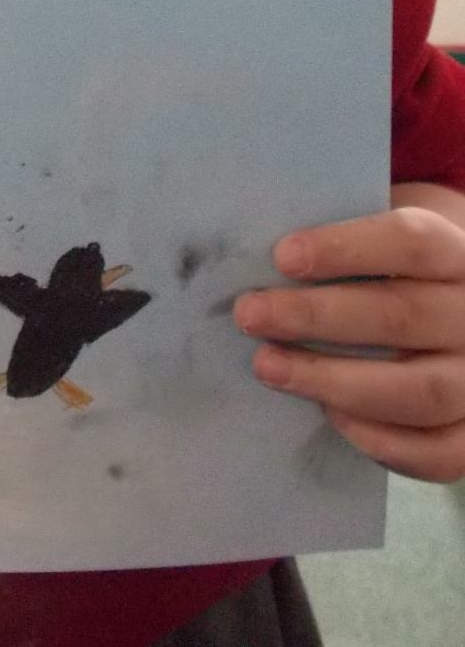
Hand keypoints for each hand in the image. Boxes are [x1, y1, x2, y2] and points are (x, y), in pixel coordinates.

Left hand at [233, 189, 464, 482]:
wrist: (451, 315)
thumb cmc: (392, 272)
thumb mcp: (378, 242)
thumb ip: (337, 246)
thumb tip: (254, 251)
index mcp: (456, 255)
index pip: (412, 242)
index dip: (346, 248)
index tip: (282, 256)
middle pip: (402, 316)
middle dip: (315, 316)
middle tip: (250, 314)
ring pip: (419, 390)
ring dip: (333, 379)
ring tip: (267, 365)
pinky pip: (437, 452)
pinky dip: (378, 438)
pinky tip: (327, 413)